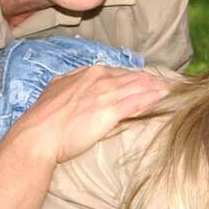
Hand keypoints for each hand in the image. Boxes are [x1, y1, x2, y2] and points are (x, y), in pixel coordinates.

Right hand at [2, 65, 171, 166]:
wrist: (36, 136)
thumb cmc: (42, 119)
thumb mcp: (55, 91)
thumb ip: (70, 84)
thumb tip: (76, 84)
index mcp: (85, 74)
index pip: (117, 71)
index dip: (133, 76)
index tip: (145, 79)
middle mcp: (97, 79)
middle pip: (131, 77)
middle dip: (150, 80)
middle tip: (168, 83)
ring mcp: (104, 94)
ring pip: (137, 86)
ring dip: (156, 87)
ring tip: (172, 89)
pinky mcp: (109, 112)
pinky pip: (136, 102)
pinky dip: (152, 98)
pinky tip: (164, 97)